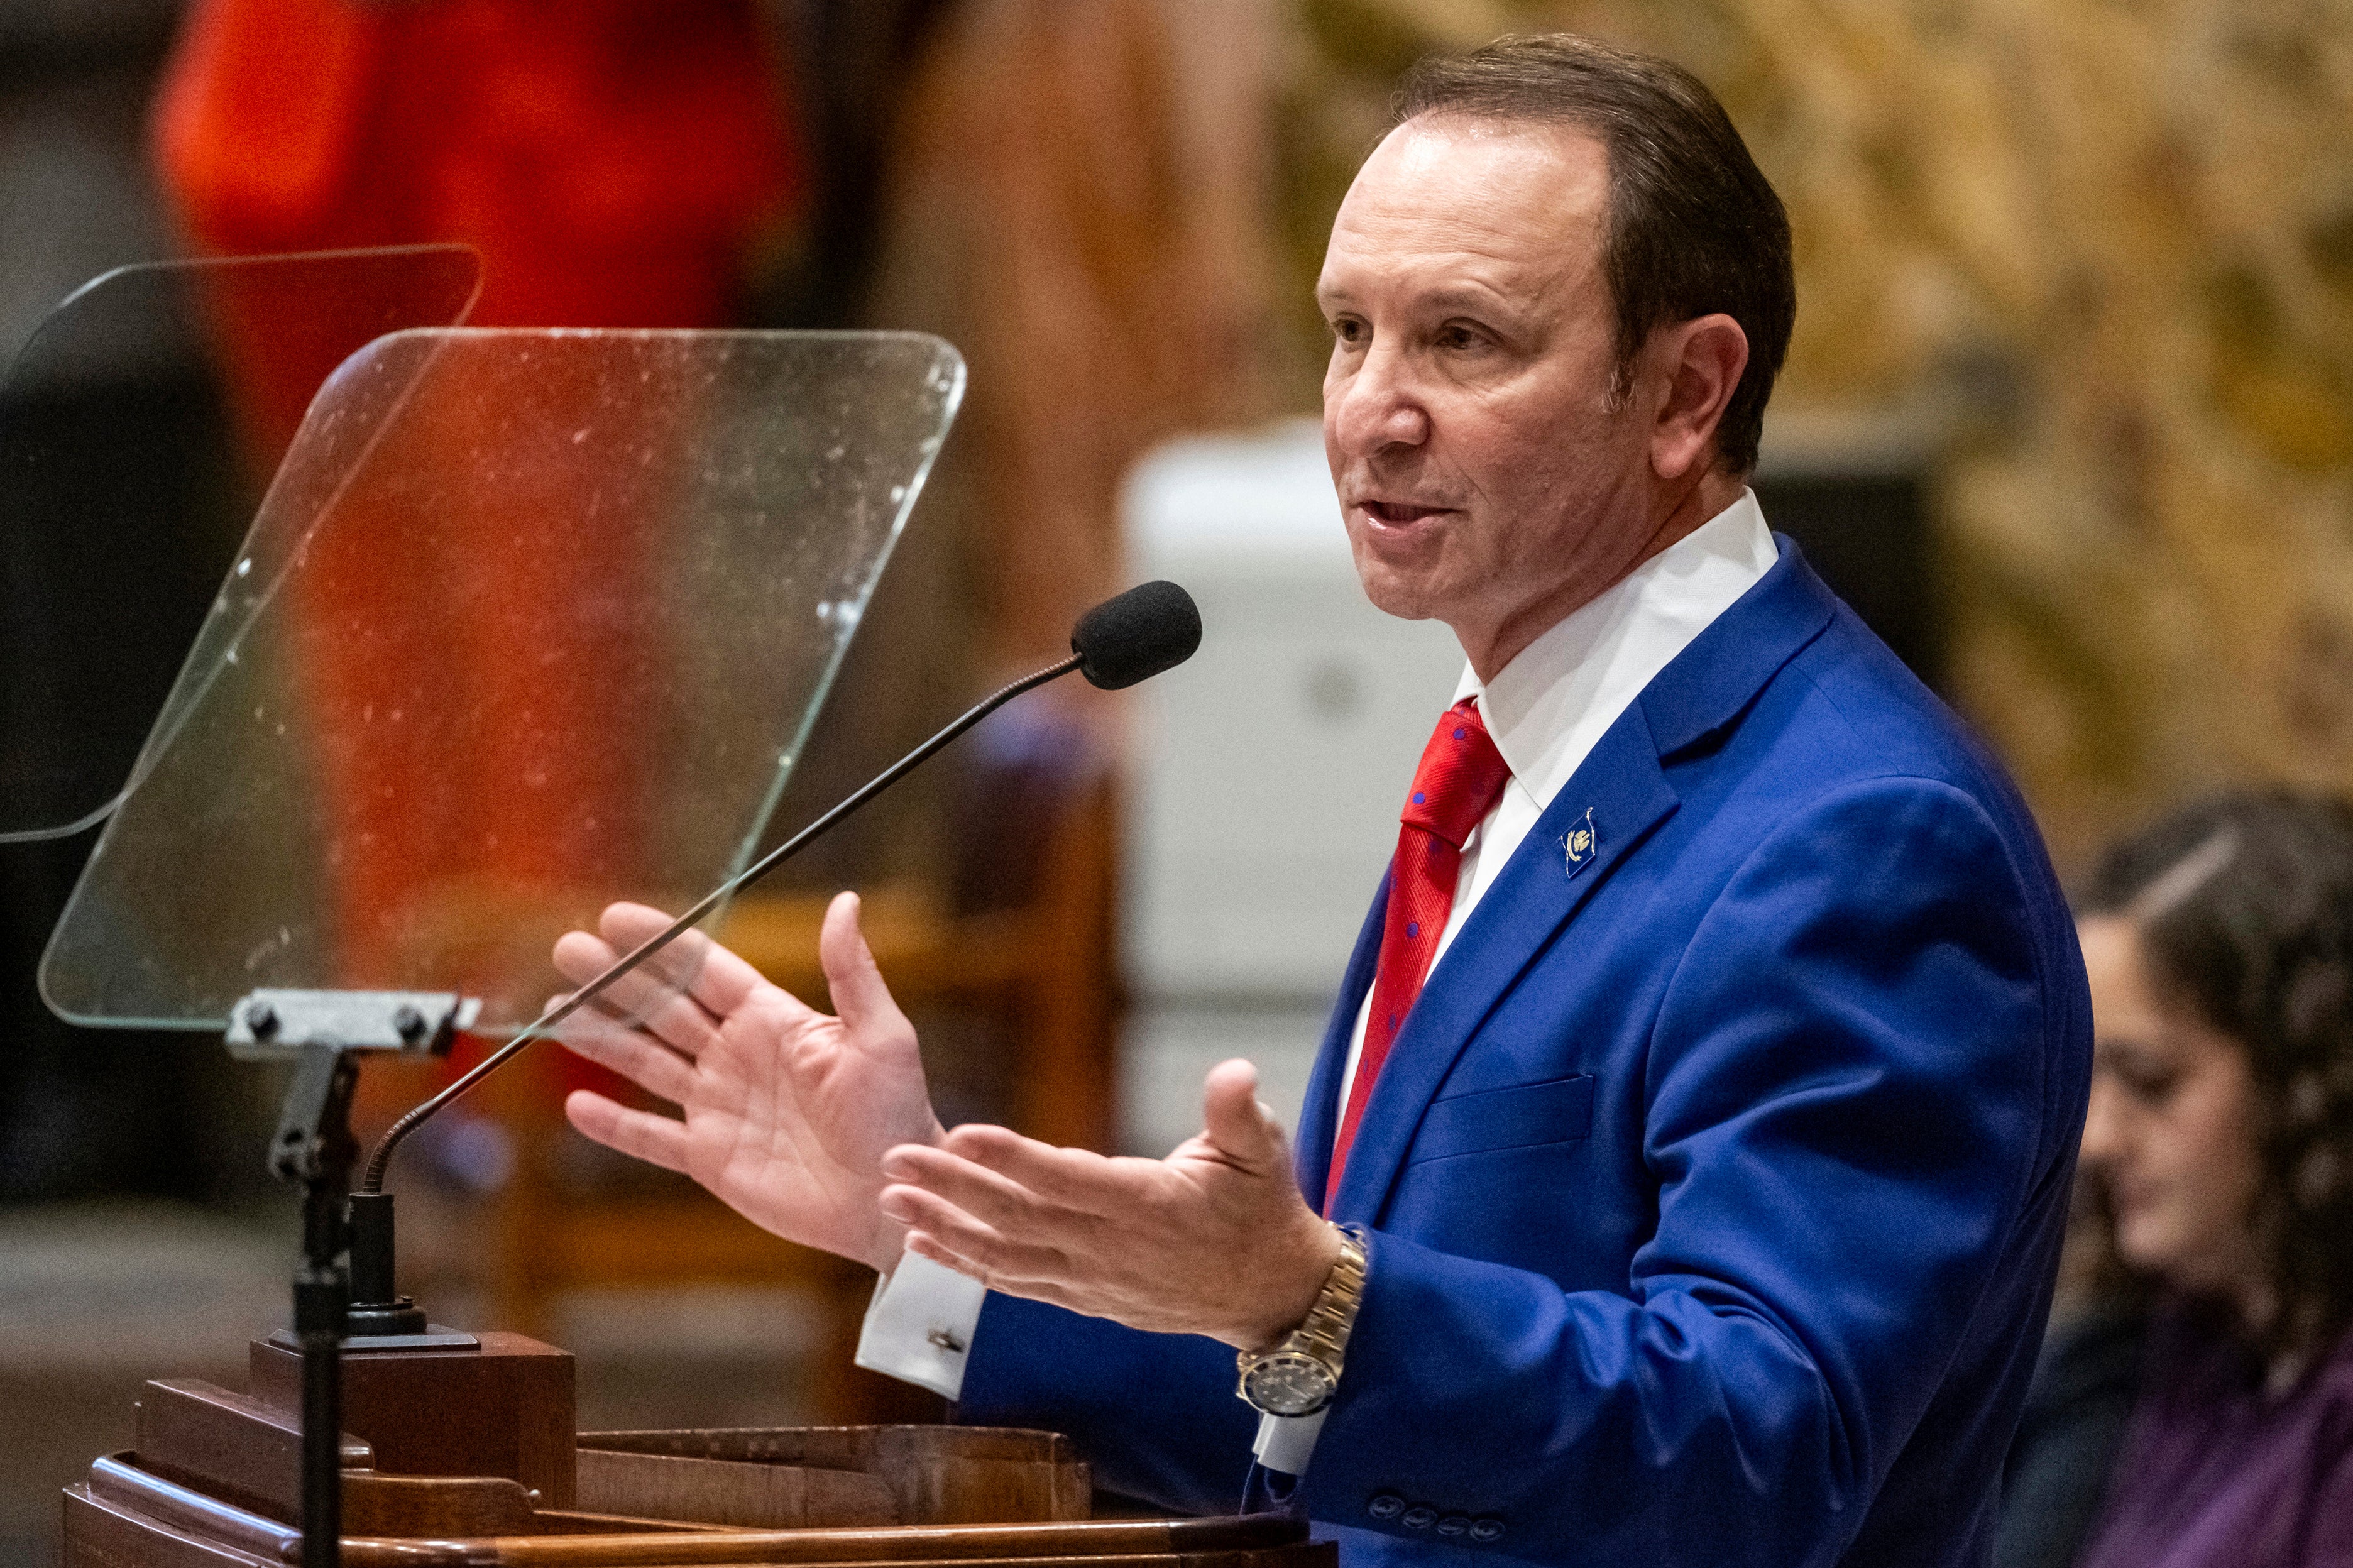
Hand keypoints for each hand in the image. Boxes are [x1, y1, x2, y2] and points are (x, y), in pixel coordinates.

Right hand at [551, 893, 943, 1273]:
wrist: (894, 1195)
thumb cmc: (897, 1113)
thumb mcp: (881, 1036)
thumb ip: (852, 972)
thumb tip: (845, 902)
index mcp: (773, 1021)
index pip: (706, 971)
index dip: (662, 945)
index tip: (616, 917)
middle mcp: (738, 1056)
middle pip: (664, 1009)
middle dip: (616, 980)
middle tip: (568, 948)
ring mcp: (720, 1106)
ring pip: (647, 1064)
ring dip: (602, 1038)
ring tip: (555, 1009)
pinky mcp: (711, 1158)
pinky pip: (653, 1138)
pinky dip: (616, 1124)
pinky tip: (578, 1104)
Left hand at [876, 1059, 1341, 1348]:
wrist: (1268, 1294)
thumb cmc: (1260, 1209)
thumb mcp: (1264, 1153)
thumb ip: (1239, 1113)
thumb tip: (1235, 1071)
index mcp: (1147, 1204)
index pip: (1067, 1180)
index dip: (1014, 1158)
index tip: (962, 1133)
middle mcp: (1110, 1247)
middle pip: (1018, 1217)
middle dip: (952, 1187)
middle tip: (895, 1157)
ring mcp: (1091, 1279)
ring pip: (1005, 1256)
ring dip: (944, 1227)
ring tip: (892, 1197)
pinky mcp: (1082, 1297)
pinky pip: (1014, 1283)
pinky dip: (966, 1265)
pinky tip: (923, 1242)